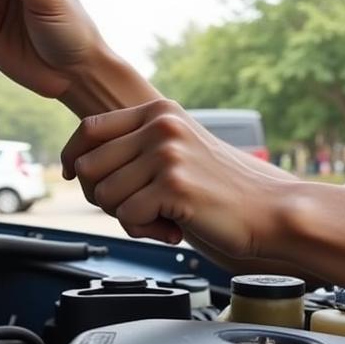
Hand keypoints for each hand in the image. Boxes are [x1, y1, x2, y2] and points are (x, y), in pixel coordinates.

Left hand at [61, 99, 290, 257]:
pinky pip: (126, 216)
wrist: (271, 210)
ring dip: (125, 217)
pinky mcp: (173, 185)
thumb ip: (138, 148)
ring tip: (160, 220)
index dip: (73, 157)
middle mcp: (160, 126)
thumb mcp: (179, 151)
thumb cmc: (223, 190)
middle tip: (136, 210)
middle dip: (103, 197)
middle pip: (88, 166)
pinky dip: (143, 231)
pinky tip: (172, 230)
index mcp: (160, 112)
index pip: (90, 128)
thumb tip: (79, 165)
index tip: (73, 176)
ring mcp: (167, 153)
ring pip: (103, 195)